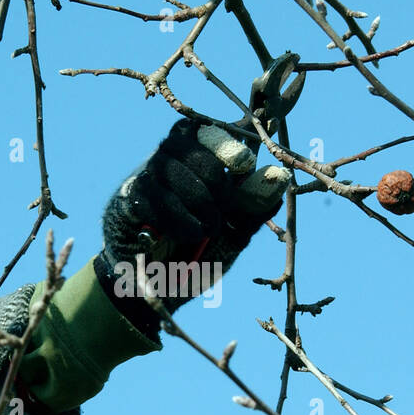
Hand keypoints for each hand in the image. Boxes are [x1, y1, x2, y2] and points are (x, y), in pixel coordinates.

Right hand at [97, 118, 288, 328]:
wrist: (160, 284)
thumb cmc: (199, 250)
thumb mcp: (234, 233)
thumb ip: (254, 209)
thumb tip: (281, 181)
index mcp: (195, 157)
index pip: (204, 130)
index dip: (224, 143)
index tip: (243, 164)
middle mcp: (167, 159)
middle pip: (189, 147)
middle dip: (215, 181)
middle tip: (223, 210)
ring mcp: (147, 177)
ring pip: (172, 171)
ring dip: (199, 202)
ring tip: (209, 228)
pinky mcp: (132, 200)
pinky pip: (156, 199)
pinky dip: (179, 219)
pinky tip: (191, 234)